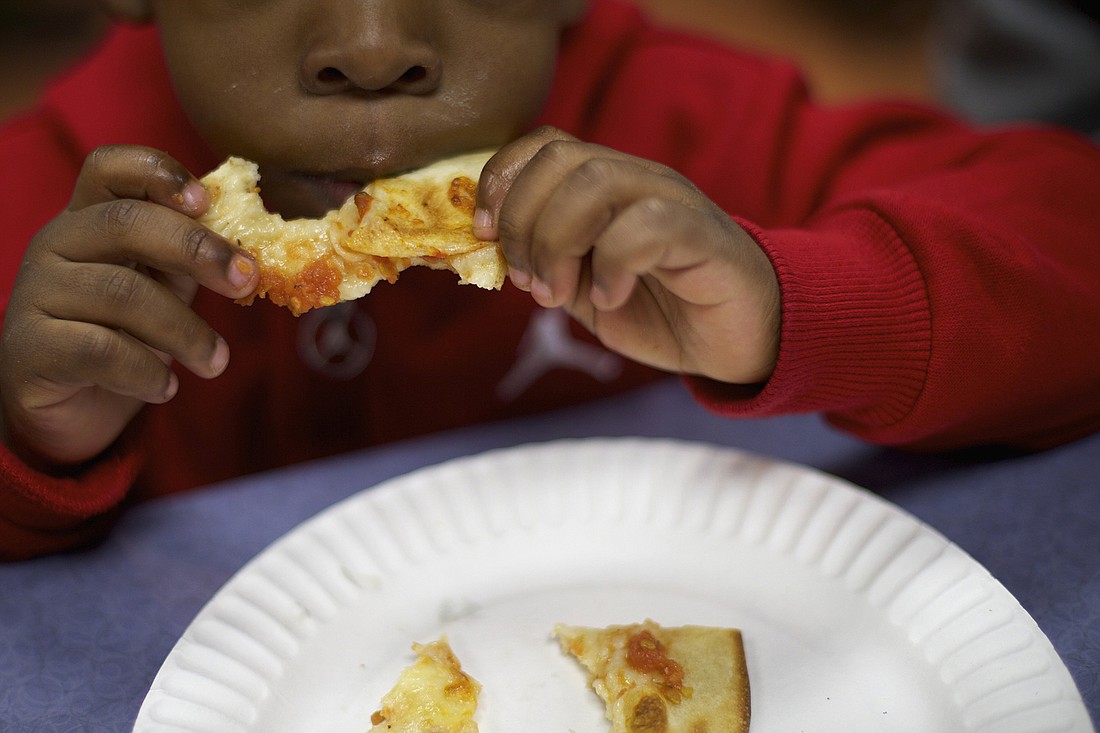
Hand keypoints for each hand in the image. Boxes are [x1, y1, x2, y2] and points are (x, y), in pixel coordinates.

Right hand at [0, 145, 258, 469]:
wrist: (71, 406)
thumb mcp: (163, 285)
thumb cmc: (125, 334)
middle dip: (196, 249)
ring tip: (217, 361)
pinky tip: (167, 387)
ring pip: (120, 294)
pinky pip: (99, 350)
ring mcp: (36, 294)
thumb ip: (192, 257)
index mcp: (90, 218)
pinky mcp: (31, 348)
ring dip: (185, 330)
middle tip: (245, 281)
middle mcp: (56, 245)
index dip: (158, 172)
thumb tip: (250, 252)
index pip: (110, 168)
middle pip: (125, 223)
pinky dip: (146, 371)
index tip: (207, 200)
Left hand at [475, 127, 779, 384]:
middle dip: (523, 219)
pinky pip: (649, 224)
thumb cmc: (662, 309)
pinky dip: (613, 263)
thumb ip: (545, 263)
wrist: (738, 341)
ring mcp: (674, 202)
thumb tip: (494, 251)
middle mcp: (639, 180)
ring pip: (598, 180)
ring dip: (557, 241)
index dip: (501, 180)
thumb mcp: (584, 289)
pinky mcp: (704, 235)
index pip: (545, 145)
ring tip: (556, 294)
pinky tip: (611, 298)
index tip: (481, 233)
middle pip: (561, 159)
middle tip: (526, 279)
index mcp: (606, 186)